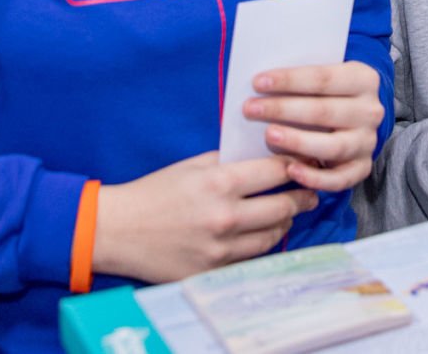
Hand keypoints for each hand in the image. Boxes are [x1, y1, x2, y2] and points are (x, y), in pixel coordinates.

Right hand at [92, 152, 317, 283]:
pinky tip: (260, 233)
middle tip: (309, 193)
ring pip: (274, 235)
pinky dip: (260, 243)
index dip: (294, 166)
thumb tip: (265, 157)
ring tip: (285, 213)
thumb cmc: (155, 192)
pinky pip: (252, 257)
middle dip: (301, 197)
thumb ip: (230, 162)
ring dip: (284, 223)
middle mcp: (226, 217)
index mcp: (220, 183)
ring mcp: (221, 249)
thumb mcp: (193, 165)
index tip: (303, 165)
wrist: (119, 230)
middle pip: (284, 207)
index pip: (276, 172)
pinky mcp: (214, 271)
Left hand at [243, 61, 383, 191]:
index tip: (257, 82)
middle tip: (250, 109)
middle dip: (283, 109)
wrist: (354, 115)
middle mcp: (370, 111)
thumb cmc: (325, 93)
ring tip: (269, 135)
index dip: (289, 80)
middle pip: (324, 111)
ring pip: (333, 146)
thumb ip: (299, 80)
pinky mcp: (361, 168)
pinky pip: (339, 179)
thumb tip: (260, 83)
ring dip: (297, 141)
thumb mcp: (321, 77)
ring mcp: (367, 142)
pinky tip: (291, 170)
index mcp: (363, 79)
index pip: (323, 78)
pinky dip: (315, 178)